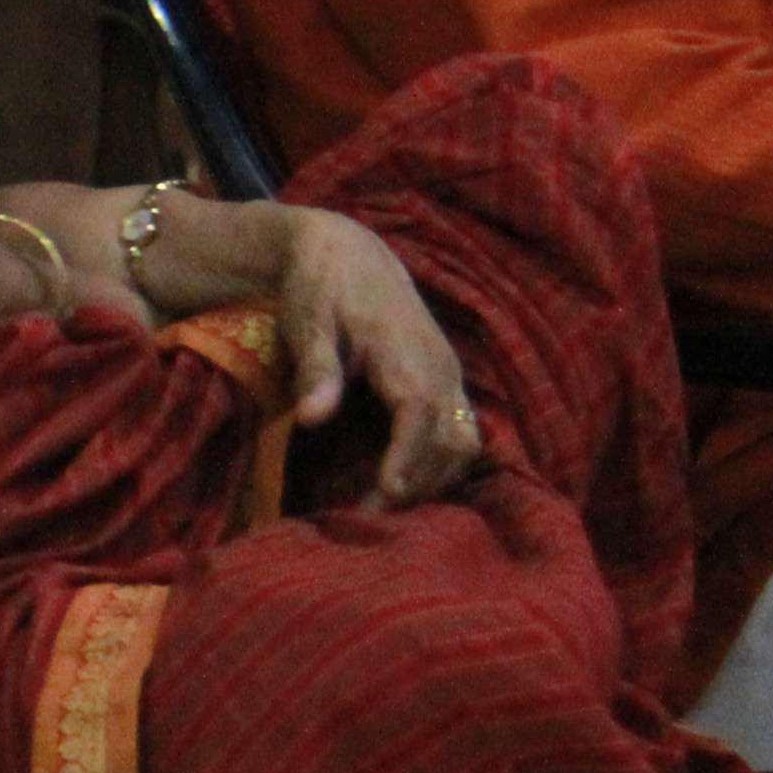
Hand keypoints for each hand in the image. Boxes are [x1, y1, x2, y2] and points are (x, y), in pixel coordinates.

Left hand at [259, 208, 481, 506]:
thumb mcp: (308, 322)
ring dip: (433, 478)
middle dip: (418, 481)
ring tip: (383, 508)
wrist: (348, 254)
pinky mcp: (447, 383)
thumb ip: (315, 370)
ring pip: (464, 441)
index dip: (409, 456)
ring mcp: (449, 376)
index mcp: (407, 351)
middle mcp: (440, 366)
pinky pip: (461, 433)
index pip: (421, 412)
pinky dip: (440, 464)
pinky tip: (403, 485)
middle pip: (451, 437)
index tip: (386, 493)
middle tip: (368, 518)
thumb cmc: (321, 289)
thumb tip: (312, 418)